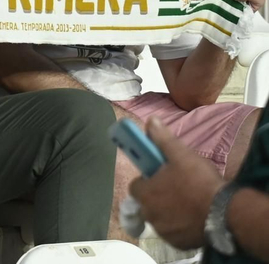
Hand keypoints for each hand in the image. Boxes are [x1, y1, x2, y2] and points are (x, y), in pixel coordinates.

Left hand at [129, 118, 223, 249]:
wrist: (227, 213)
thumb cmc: (200, 182)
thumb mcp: (181, 155)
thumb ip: (162, 139)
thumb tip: (150, 121)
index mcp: (145, 193)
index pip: (137, 185)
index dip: (148, 179)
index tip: (162, 176)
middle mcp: (149, 214)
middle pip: (148, 202)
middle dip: (159, 195)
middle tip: (179, 188)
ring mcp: (163, 231)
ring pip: (161, 218)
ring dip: (169, 211)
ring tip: (190, 203)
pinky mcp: (178, 243)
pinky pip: (174, 232)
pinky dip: (181, 226)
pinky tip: (195, 217)